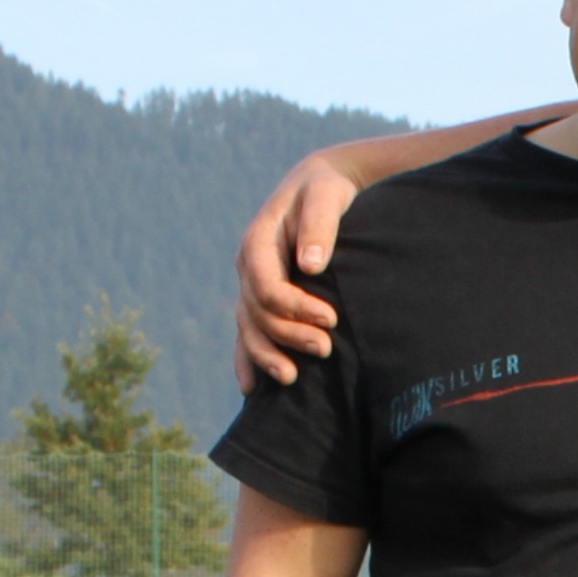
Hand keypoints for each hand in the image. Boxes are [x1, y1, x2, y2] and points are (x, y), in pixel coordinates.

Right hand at [235, 153, 358, 387]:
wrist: (318, 188)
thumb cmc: (326, 190)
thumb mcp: (326, 196)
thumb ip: (320, 226)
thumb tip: (312, 264)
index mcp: (258, 241)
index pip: (266, 285)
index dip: (294, 307)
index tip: (331, 319)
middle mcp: (248, 266)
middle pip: (258, 311)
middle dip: (288, 334)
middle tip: (326, 349)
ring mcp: (251, 285)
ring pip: (249, 328)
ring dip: (267, 355)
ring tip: (292, 379)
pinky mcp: (261, 298)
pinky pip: (247, 332)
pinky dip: (248, 360)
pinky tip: (251, 388)